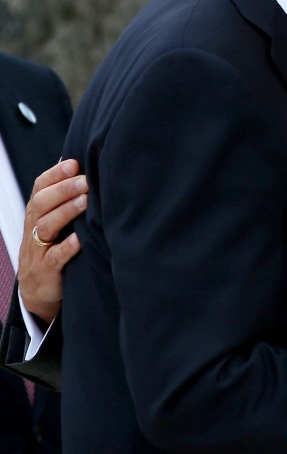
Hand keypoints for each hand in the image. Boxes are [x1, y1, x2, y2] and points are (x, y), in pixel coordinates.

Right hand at [19, 159, 86, 322]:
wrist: (38, 289)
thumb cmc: (54, 246)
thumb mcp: (55, 221)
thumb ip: (65, 198)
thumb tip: (84, 166)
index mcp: (37, 213)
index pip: (39, 187)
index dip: (55, 174)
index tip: (74, 163)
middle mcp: (33, 228)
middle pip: (41, 203)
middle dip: (63, 190)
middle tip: (86, 181)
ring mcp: (37, 251)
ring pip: (46, 227)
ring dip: (65, 212)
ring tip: (85, 201)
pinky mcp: (46, 271)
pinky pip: (55, 258)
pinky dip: (67, 247)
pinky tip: (80, 238)